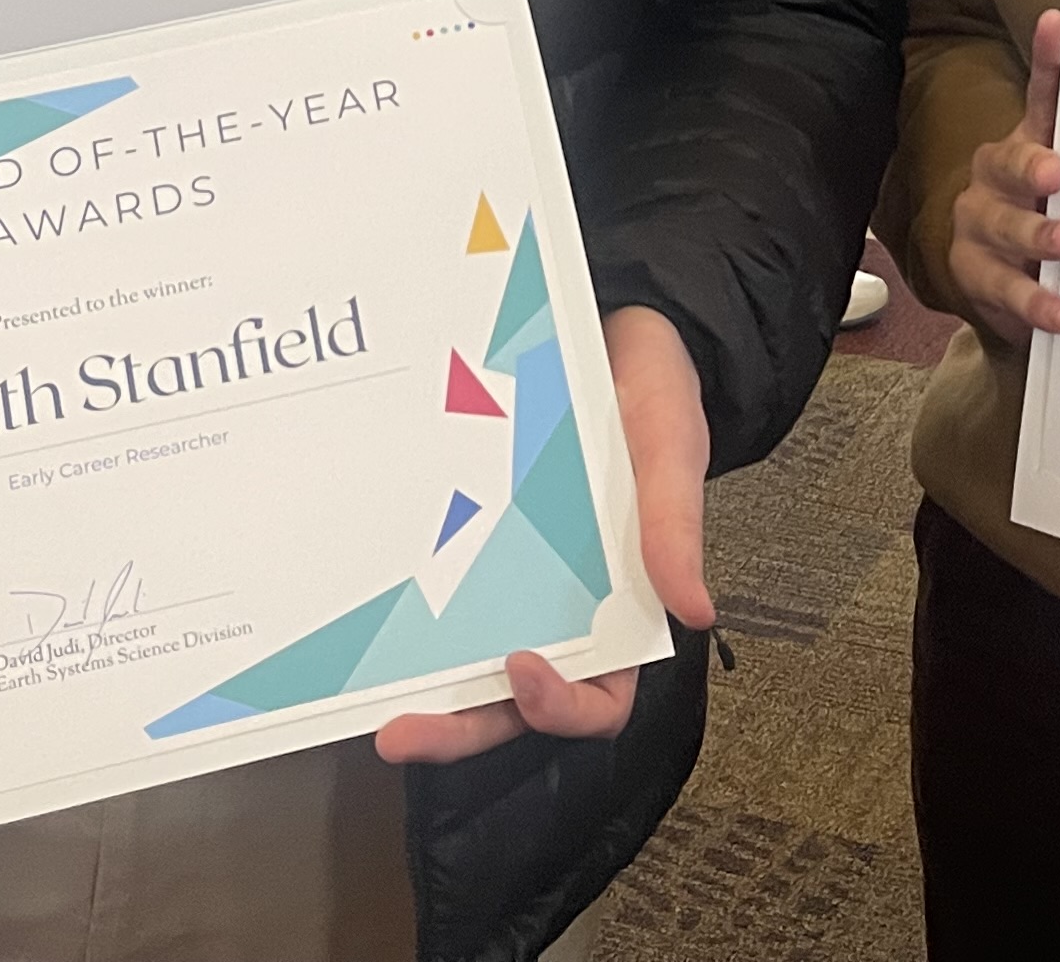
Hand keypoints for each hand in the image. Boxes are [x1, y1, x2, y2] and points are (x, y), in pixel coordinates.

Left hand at [376, 305, 711, 763]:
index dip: (560, 707)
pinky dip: (402, 611)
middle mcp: (561, 608)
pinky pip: (437, 584)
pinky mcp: (470, 538)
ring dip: (420, 686)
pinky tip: (362, 608)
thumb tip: (696, 610)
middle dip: (458, 726)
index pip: (599, 698)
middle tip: (401, 731)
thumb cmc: (656, 397)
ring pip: (464, 659)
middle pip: (511, 701)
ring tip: (367, 698)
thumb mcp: (671, 451)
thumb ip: (674, 526)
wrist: (614, 329)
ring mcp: (509, 577)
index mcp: (622, 608)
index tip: (521, 668)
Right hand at [945, 11, 1059, 348]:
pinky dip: (1033, 301)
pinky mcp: (976, 273)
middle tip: (1058, 171)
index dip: (1048, 59)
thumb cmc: (1050, 216)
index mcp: (1030, 142)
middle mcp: (998, 175)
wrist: (997, 277)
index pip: (1042, 94)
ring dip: (1036, 233)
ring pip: (1004, 225)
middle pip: (1010, 161)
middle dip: (1032, 164)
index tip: (1058, 24)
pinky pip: (1003, 287)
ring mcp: (982, 224)